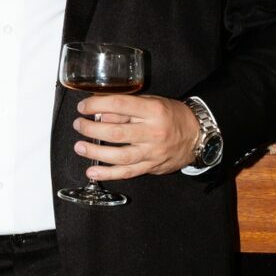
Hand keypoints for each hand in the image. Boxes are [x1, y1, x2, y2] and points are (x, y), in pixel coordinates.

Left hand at [73, 94, 199, 179]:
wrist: (198, 136)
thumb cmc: (171, 116)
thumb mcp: (152, 102)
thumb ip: (127, 107)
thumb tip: (100, 112)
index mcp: (152, 111)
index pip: (119, 105)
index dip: (96, 105)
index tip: (83, 106)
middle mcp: (152, 132)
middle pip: (115, 133)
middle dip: (91, 129)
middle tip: (78, 125)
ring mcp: (152, 152)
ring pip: (119, 156)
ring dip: (95, 152)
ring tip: (79, 147)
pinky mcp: (151, 167)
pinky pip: (127, 173)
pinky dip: (108, 174)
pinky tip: (92, 172)